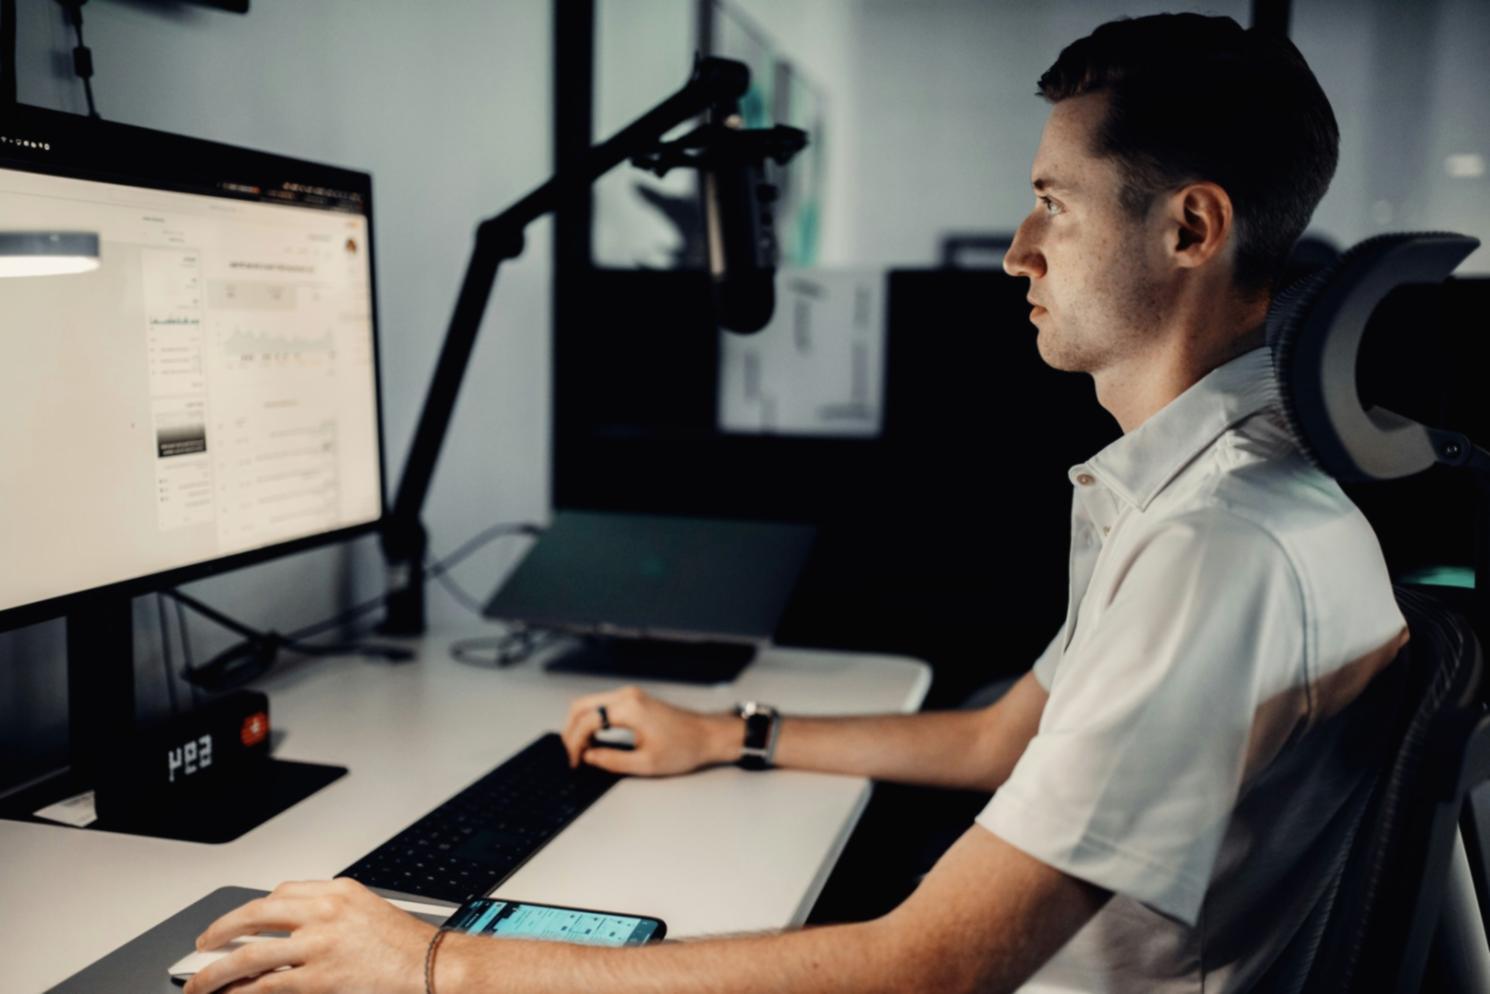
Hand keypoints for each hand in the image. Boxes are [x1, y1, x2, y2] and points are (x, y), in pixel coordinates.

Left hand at [183, 878, 432, 993]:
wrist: (433, 969)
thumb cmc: (407, 947)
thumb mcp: (369, 911)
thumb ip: (331, 913)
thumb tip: (293, 928)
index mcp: (338, 893)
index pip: (281, 894)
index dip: (252, 911)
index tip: (238, 923)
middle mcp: (325, 914)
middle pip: (256, 915)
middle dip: (220, 932)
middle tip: (203, 946)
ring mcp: (319, 947)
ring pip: (251, 955)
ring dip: (217, 972)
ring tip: (200, 984)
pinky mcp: (319, 980)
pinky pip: (267, 987)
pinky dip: (243, 993)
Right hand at [561, 685, 735, 775]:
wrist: (707, 735)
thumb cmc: (684, 747)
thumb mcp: (645, 763)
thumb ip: (611, 760)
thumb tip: (588, 756)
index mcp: (629, 708)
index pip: (587, 720)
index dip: (575, 743)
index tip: (574, 762)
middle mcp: (627, 695)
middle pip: (581, 706)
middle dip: (571, 731)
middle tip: (572, 755)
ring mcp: (630, 695)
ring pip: (590, 704)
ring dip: (580, 725)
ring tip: (582, 751)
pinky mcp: (633, 699)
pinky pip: (602, 705)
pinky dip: (592, 721)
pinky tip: (594, 740)